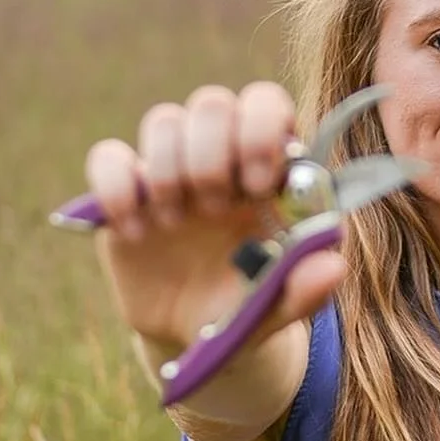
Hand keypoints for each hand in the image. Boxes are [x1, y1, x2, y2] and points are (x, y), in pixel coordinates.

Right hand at [82, 81, 347, 359]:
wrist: (195, 338)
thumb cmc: (250, 305)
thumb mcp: (280, 306)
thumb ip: (307, 288)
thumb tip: (332, 267)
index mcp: (268, 166)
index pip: (266, 103)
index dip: (260, 130)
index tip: (257, 186)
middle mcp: (221, 155)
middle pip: (212, 102)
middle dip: (212, 154)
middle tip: (215, 209)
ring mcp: (170, 169)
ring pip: (163, 119)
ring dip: (169, 171)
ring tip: (176, 224)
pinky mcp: (125, 192)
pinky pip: (107, 157)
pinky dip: (116, 189)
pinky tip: (134, 232)